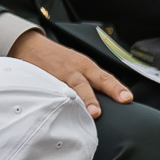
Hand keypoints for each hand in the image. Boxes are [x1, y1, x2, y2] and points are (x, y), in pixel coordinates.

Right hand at [9, 30, 130, 118]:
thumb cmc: (59, 60)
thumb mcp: (78, 66)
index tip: (127, 99)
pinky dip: (54, 99)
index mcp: (85, 66)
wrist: (31, 45)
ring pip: (68, 88)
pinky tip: (56, 109)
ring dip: (75, 101)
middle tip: (99, 112)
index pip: (104, 78)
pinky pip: (50, 91)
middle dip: (92, 98)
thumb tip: (111, 101)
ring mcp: (57, 76)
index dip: (116, 88)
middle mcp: (74, 70)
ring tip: (81, 113)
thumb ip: (92, 83)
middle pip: (84, 83)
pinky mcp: (43, 80)